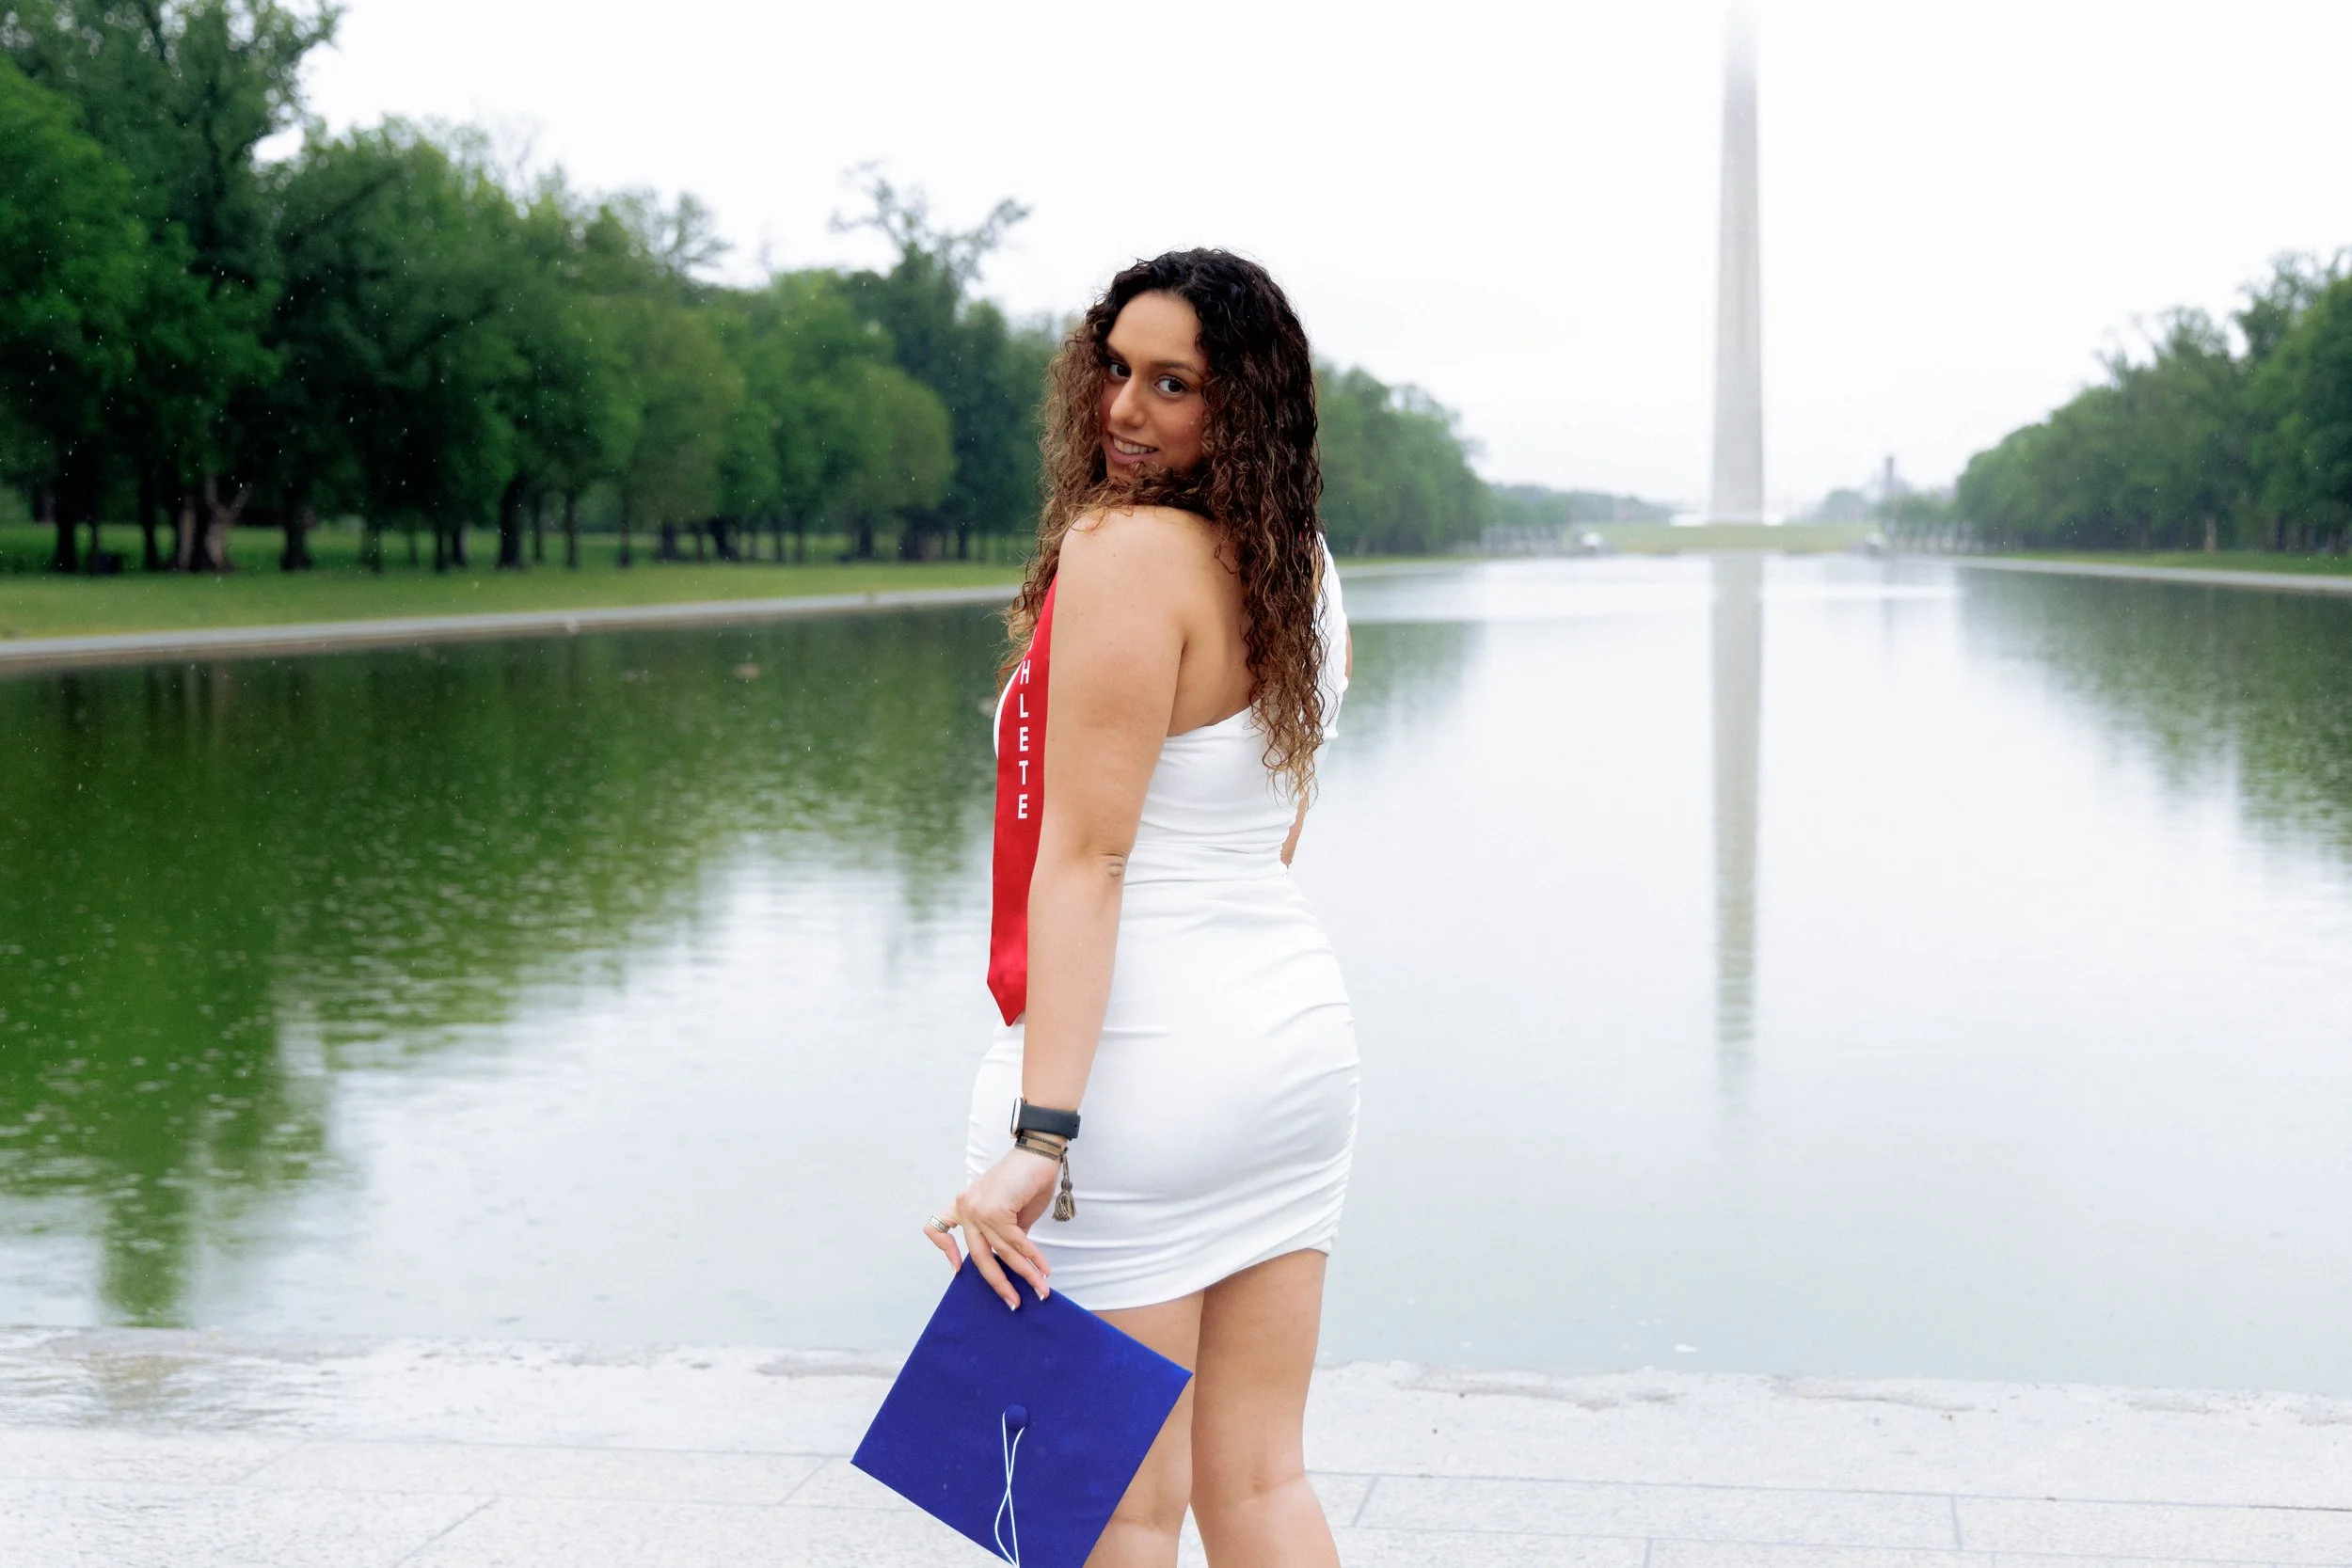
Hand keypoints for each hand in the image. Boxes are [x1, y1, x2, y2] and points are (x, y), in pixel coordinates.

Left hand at [925, 1147, 1059, 1308]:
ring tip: (1040, 1291)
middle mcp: (966, 1207)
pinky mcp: (995, 1211)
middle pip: (978, 1256)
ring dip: (1025, 1275)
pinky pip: (1016, 1243)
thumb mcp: (1011, 1210)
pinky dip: (1032, 1259)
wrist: (1038, 1150)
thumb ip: (1006, 1233)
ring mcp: (978, 1209)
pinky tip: (1043, 1271)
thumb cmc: (1027, 1177)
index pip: (938, 1226)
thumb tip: (1011, 1260)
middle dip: (999, 1283)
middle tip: (1013, 1302)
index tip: (957, 1268)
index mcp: (964, 1204)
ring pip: (1002, 1253)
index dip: (945, 1250)